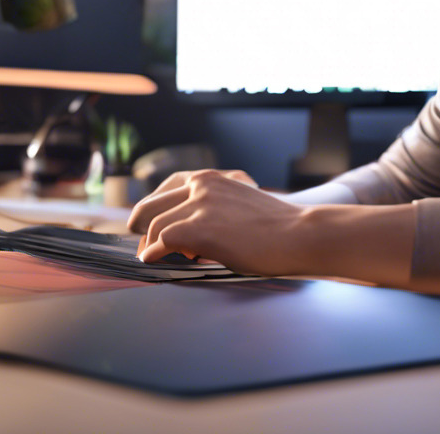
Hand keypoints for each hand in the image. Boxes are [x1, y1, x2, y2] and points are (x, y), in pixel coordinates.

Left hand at [126, 169, 307, 275]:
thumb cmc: (276, 228)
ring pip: (155, 225)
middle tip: (139, 242)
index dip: (151, 206)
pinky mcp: (199, 227)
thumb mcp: (238, 205)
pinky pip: (162, 240)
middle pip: (151, 204)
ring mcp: (199, 204)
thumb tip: (182, 236)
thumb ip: (211, 210)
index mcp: (211, 177)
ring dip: (150, 244)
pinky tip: (154, 260)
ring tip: (153, 257)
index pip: (166, 187)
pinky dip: (154, 253)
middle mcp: (201, 184)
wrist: (299, 234)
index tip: (144, 222)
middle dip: (140, 224)